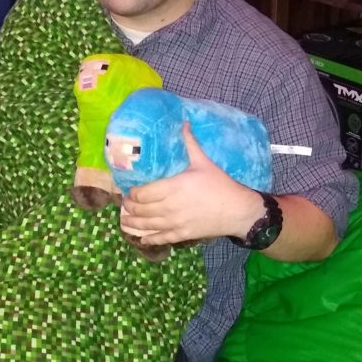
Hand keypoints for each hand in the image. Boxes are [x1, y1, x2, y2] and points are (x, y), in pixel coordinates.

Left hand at [120, 123, 265, 245]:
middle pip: (140, 210)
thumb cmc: (219, 184)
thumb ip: (190, 143)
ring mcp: (174, 223)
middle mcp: (169, 207)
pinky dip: (149, 238)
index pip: (142, 194)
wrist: (237, 209)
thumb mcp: (203, 162)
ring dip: (132, 224)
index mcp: (171, 187)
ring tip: (124, 221)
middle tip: (125, 204)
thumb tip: (184, 123)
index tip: (129, 192)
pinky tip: (142, 238)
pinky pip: (161, 238)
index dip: (132, 194)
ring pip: (146, 225)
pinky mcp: (182, 235)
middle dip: (129, 208)